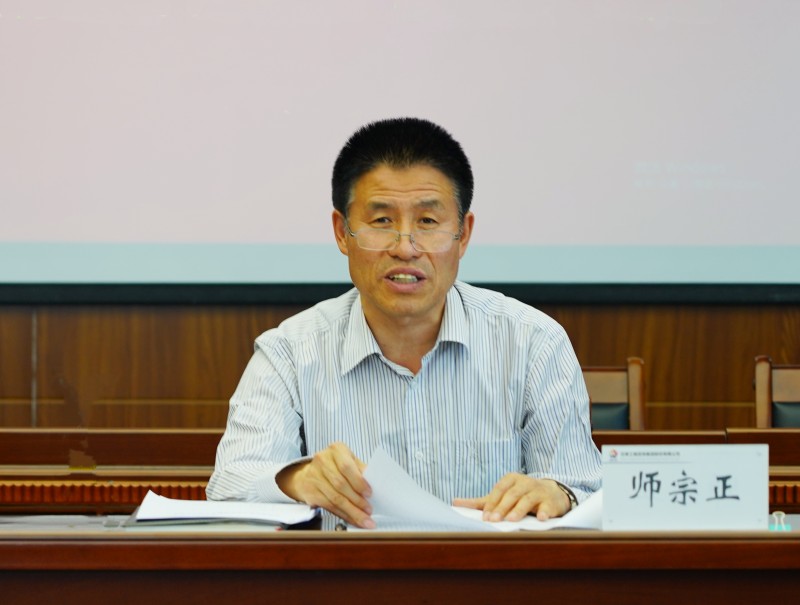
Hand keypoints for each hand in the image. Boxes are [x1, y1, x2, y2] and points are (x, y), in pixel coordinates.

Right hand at [276, 442, 374, 528]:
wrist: (309, 473)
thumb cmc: (334, 466)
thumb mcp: (349, 460)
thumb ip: (360, 470)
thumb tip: (375, 485)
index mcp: (336, 450)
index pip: (347, 467)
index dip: (358, 482)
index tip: (369, 493)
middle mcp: (323, 461)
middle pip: (341, 485)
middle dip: (357, 500)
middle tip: (369, 510)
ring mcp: (314, 476)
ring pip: (336, 499)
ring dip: (352, 511)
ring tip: (364, 519)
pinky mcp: (311, 492)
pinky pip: (329, 506)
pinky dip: (344, 515)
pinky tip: (353, 519)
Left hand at [452, 473, 570, 521]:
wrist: (550, 494)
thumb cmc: (520, 495)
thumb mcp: (501, 495)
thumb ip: (480, 501)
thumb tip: (454, 502)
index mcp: (510, 479)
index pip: (499, 490)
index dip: (492, 503)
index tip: (485, 517)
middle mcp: (524, 482)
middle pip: (512, 495)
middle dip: (502, 507)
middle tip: (494, 520)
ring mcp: (538, 491)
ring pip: (527, 499)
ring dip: (519, 510)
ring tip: (511, 520)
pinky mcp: (550, 501)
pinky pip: (547, 506)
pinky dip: (544, 512)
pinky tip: (541, 518)